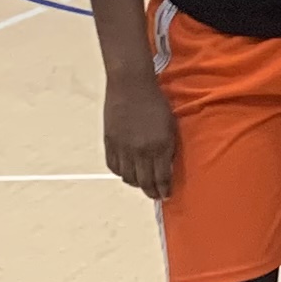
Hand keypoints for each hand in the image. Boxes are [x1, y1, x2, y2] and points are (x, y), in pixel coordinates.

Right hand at [102, 72, 178, 200]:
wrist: (131, 85)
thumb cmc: (156, 102)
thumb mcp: (170, 125)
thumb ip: (168, 148)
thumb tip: (167, 167)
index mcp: (160, 146)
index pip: (161, 177)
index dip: (163, 189)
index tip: (165, 195)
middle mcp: (141, 150)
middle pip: (144, 181)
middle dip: (150, 192)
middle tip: (154, 195)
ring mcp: (123, 148)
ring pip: (128, 177)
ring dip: (135, 183)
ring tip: (141, 183)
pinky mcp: (110, 142)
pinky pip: (114, 166)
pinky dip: (121, 172)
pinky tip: (126, 172)